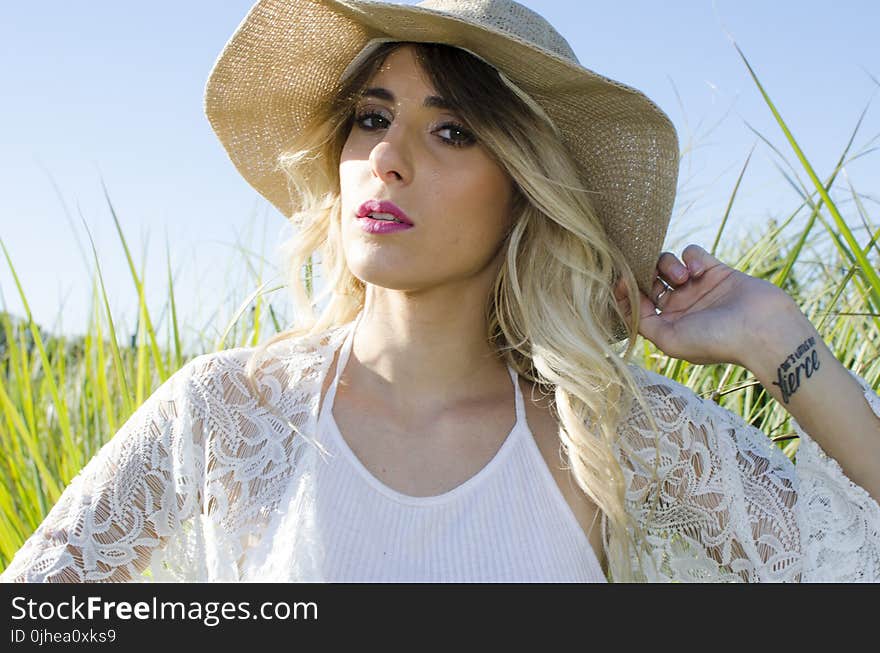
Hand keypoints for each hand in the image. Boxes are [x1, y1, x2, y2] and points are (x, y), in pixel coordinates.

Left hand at [614, 244, 800, 366]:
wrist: (763, 330)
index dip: (625, 291)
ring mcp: (697, 288)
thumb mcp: (670, 340)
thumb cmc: (716, 341)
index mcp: (667, 325)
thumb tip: (624, 301)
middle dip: (645, 274)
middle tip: (651, 276)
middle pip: (648, 280)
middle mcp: (679, 306)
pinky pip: (692, 253)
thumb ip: (643, 323)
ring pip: (666, 264)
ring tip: (683, 278)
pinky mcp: (716, 270)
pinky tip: (701, 271)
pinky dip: (692, 257)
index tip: (619, 280)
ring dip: (668, 265)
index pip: (636, 304)